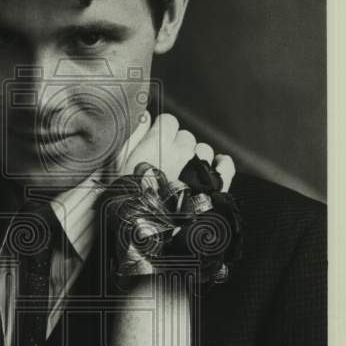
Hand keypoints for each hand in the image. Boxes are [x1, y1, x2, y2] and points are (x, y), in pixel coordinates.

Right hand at [118, 113, 235, 189]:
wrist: (147, 229)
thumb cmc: (129, 195)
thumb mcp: (119, 162)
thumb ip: (132, 135)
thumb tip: (144, 115)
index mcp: (160, 142)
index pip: (168, 121)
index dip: (161, 131)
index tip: (155, 143)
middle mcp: (183, 150)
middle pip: (185, 136)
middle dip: (175, 146)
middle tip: (165, 164)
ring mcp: (201, 167)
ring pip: (203, 149)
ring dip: (194, 157)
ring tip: (182, 174)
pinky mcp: (216, 185)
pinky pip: (226, 165)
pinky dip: (222, 163)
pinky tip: (216, 166)